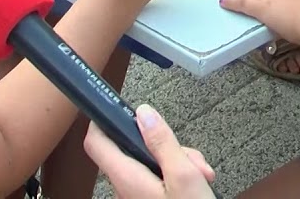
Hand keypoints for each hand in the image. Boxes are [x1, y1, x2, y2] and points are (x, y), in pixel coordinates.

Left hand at [84, 105, 215, 198]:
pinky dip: (177, 179)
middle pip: (134, 152)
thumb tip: (143, 112)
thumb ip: (163, 142)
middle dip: (167, 147)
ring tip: (203, 176)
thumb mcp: (185, 176)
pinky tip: (199, 185)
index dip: (103, 121)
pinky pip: (158, 182)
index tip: (120, 108)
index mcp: (127, 179)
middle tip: (195, 159)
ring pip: (151, 166)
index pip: (96, 143)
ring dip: (178, 164)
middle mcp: (125, 190)